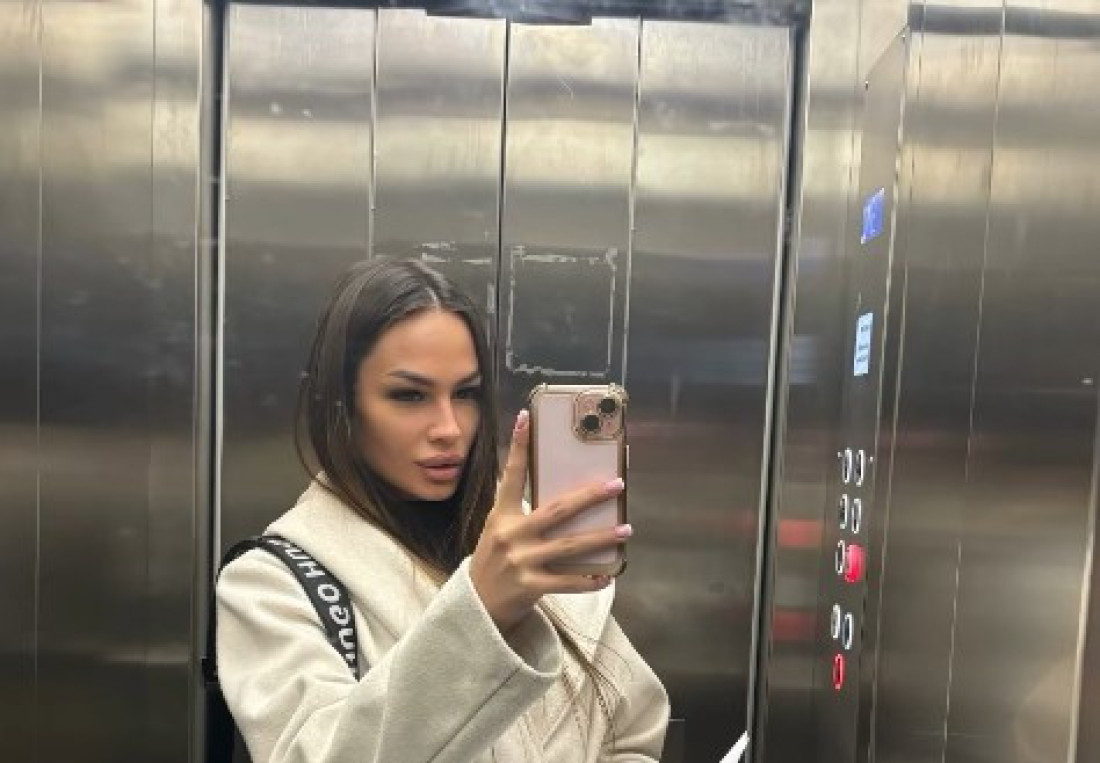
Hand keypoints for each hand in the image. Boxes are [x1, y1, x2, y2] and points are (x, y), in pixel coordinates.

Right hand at [469, 409, 631, 633]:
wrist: (476, 606)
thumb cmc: (496, 562)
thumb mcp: (500, 532)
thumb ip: (525, 514)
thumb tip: (569, 497)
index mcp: (501, 516)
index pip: (512, 475)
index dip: (520, 446)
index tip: (526, 417)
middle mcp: (511, 535)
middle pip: (556, 510)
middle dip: (590, 496)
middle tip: (616, 484)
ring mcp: (520, 561)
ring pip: (570, 545)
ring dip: (601, 537)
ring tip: (625, 529)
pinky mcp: (530, 586)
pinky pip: (567, 581)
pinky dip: (589, 579)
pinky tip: (608, 574)